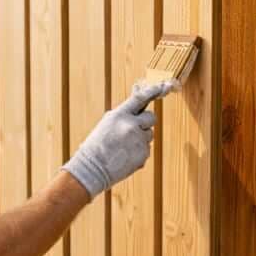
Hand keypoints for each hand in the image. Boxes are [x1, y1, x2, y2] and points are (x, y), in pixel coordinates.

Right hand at [61, 80, 176, 199]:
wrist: (92, 169)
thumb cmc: (96, 145)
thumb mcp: (107, 124)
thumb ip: (124, 114)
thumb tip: (138, 101)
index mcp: (119, 115)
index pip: (140, 98)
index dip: (153, 91)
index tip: (164, 85)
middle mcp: (131, 125)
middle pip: (151, 118)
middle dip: (146, 123)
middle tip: (133, 130)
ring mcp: (139, 140)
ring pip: (149, 135)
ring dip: (140, 139)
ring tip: (123, 148)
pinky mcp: (143, 154)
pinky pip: (146, 149)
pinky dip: (138, 153)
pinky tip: (125, 157)